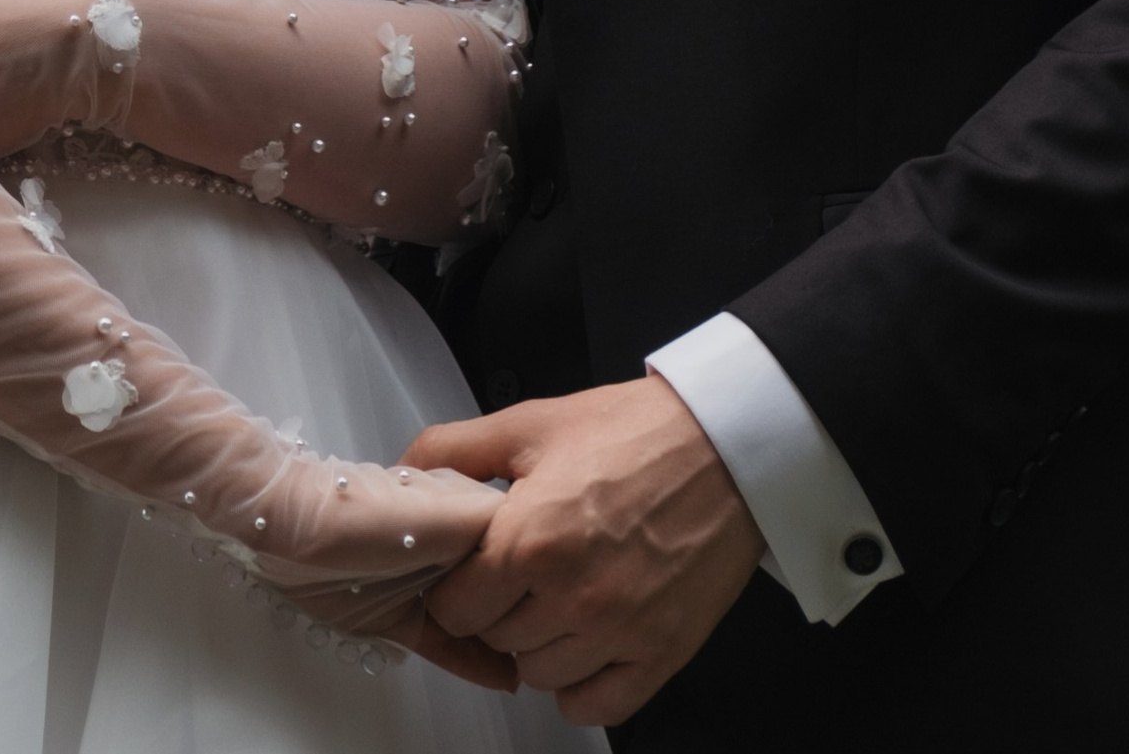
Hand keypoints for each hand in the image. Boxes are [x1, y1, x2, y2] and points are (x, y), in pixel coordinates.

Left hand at [408, 377, 762, 726]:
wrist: (725, 443)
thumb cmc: (635, 431)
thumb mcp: (533, 422)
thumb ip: (455, 449)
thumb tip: (403, 471)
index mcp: (532, 538)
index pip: (454, 608)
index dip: (457, 586)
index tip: (473, 569)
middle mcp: (573, 595)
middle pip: (495, 642)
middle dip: (497, 609)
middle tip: (520, 573)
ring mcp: (619, 632)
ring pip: (539, 677)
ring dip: (538, 644)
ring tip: (557, 596)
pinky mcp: (660, 654)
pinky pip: (595, 706)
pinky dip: (582, 683)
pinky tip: (586, 640)